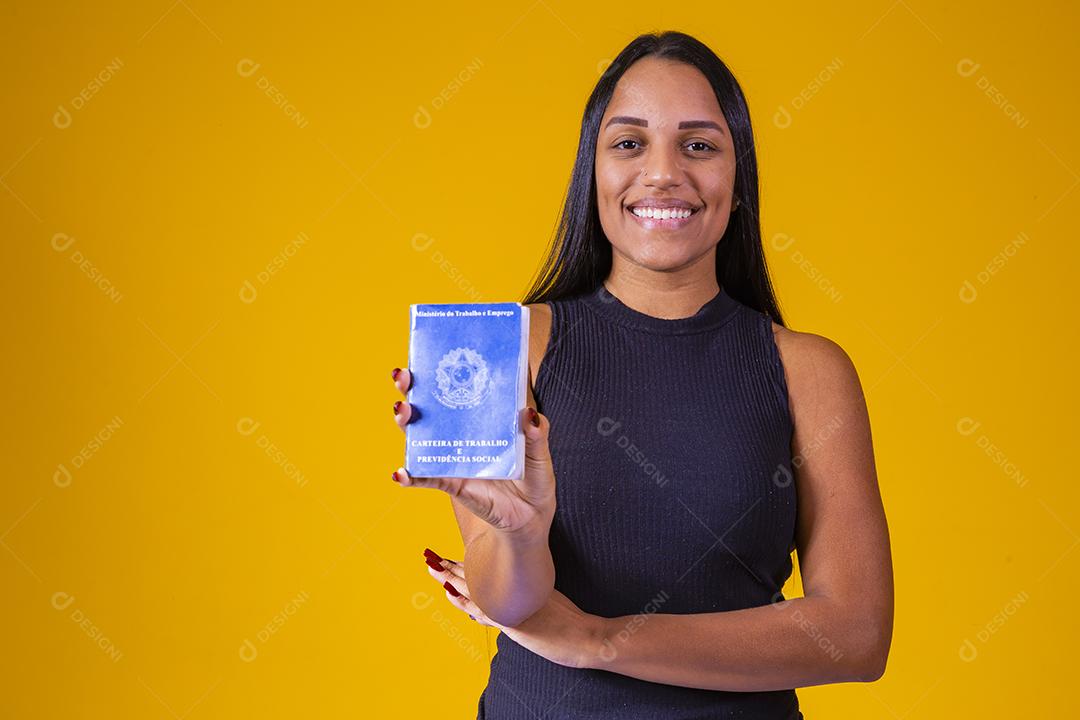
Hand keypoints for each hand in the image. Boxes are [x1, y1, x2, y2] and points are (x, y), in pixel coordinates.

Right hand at [391, 367, 555, 535]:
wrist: (529, 518)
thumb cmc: (533, 478)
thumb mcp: (540, 453)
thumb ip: (537, 434)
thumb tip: (530, 413)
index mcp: (482, 418)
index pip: (457, 388)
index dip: (441, 370)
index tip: (429, 351)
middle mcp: (461, 433)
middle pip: (429, 406)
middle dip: (411, 388)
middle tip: (404, 377)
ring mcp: (452, 456)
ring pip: (421, 435)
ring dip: (406, 422)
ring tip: (402, 411)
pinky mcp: (450, 483)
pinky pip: (426, 477)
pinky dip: (410, 475)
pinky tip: (401, 473)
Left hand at [423, 548, 604, 669]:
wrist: (587, 636)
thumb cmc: (571, 621)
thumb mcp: (548, 598)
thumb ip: (530, 593)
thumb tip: (517, 595)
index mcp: (522, 584)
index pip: (489, 570)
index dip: (467, 564)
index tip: (450, 558)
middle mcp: (515, 591)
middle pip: (478, 576)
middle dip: (451, 568)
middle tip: (431, 557)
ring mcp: (512, 606)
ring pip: (475, 589)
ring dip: (450, 578)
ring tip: (432, 568)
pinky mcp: (512, 622)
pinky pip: (482, 609)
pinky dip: (464, 601)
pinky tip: (449, 594)